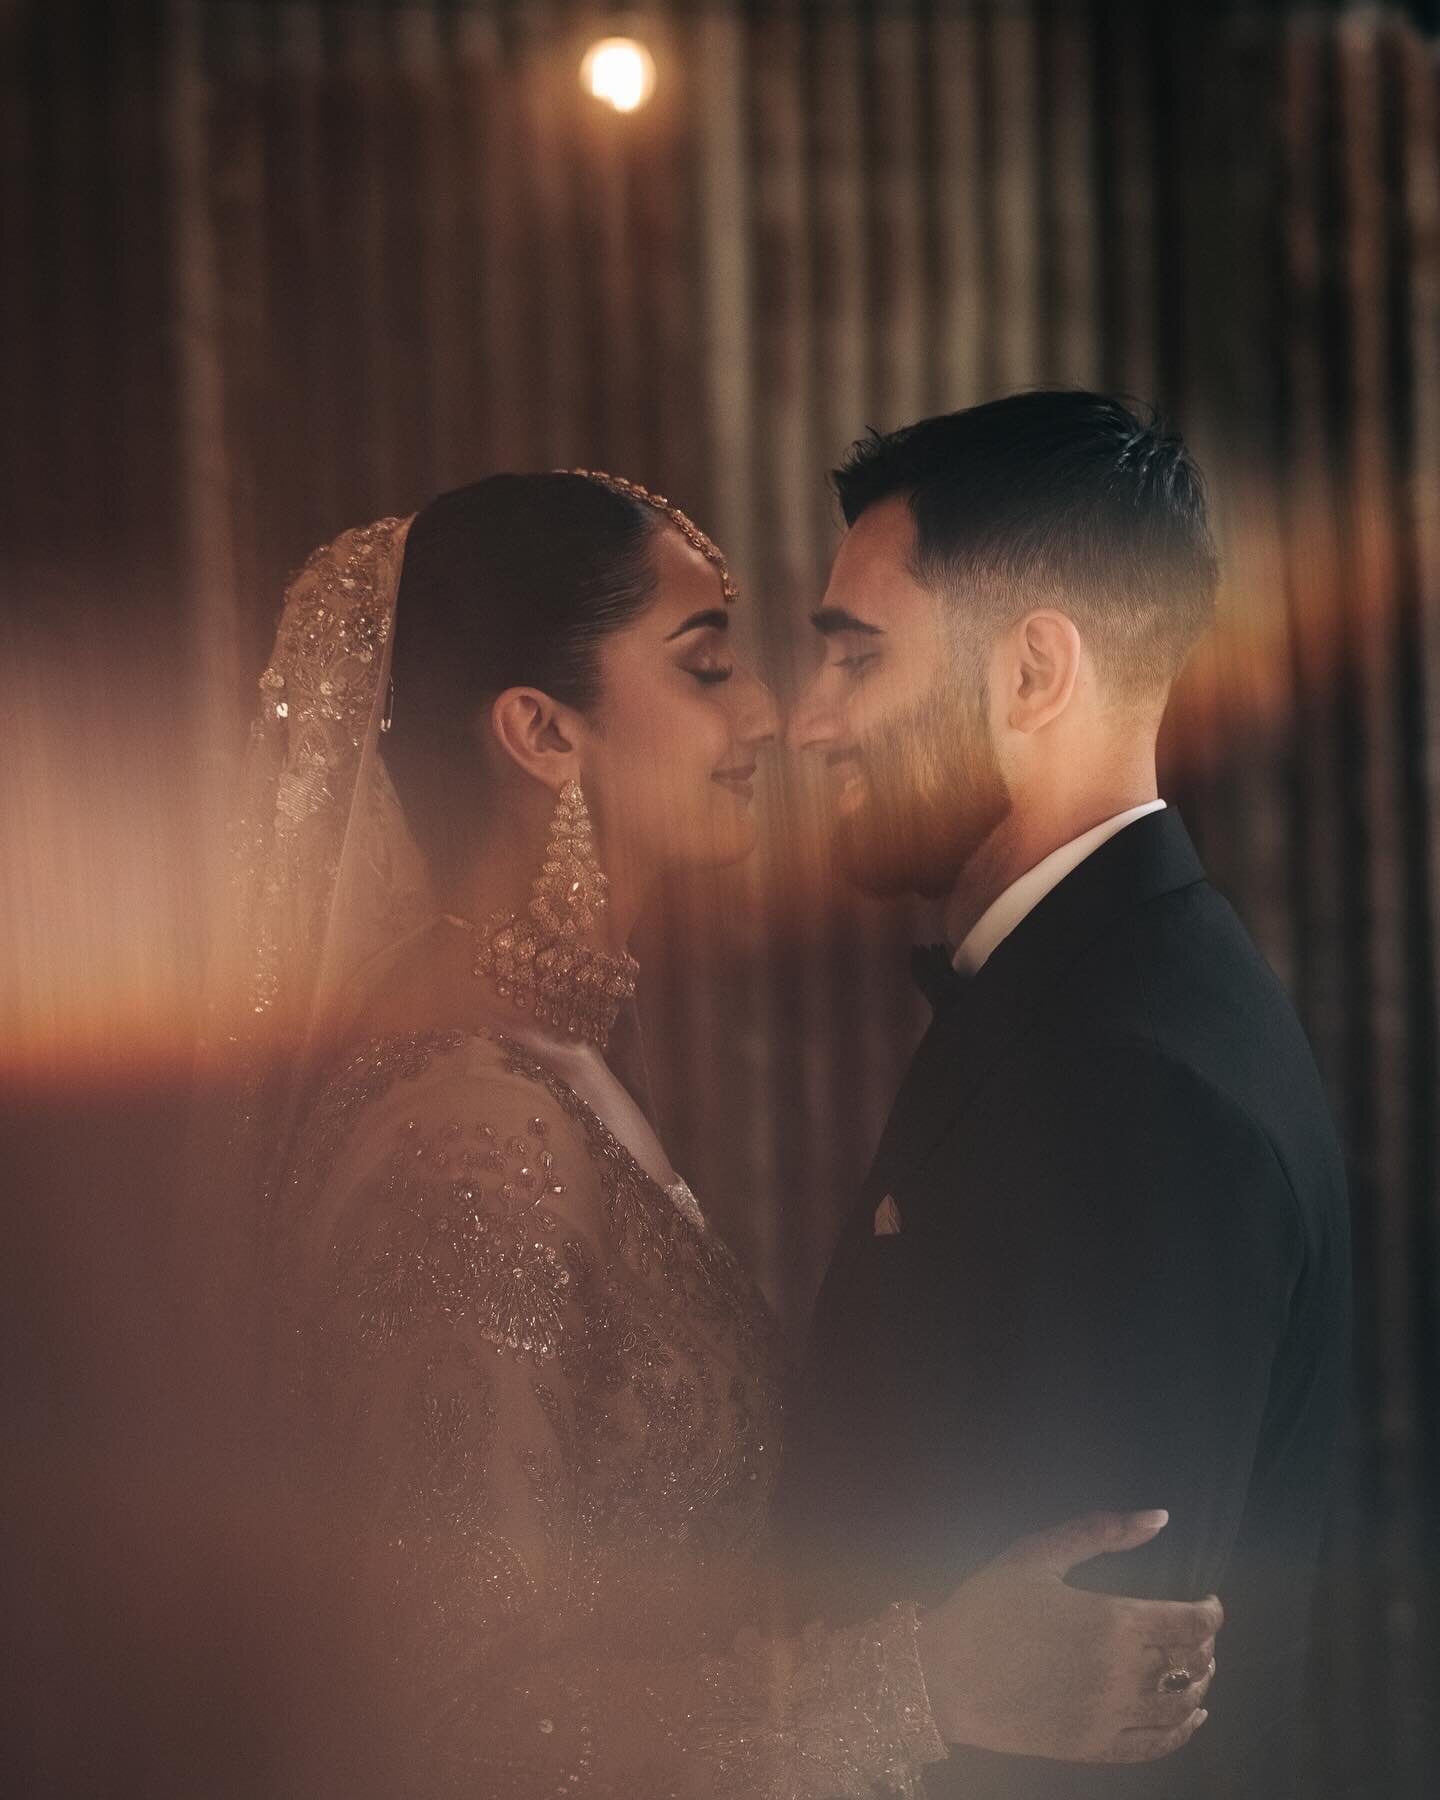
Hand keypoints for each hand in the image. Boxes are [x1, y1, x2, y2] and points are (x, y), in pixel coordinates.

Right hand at [916, 1510, 1220, 1763]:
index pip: (1192, 1623)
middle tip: (1196, 1631)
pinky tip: (1187, 1717)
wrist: (946, 1674)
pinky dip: (1181, 1731)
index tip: (1208, 1601)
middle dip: (1204, 1645)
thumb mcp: (1036, 1555)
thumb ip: (1099, 1532)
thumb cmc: (989, 1607)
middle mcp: (1122, 1673)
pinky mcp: (1096, 1747)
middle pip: (1193, 1663)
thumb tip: (1159, 1516)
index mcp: (1112, 1621)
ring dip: (1198, 1685)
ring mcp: (1111, 1716)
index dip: (1211, 1612)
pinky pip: (1156, 1744)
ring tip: (1195, 1669)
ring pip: (1181, 1706)